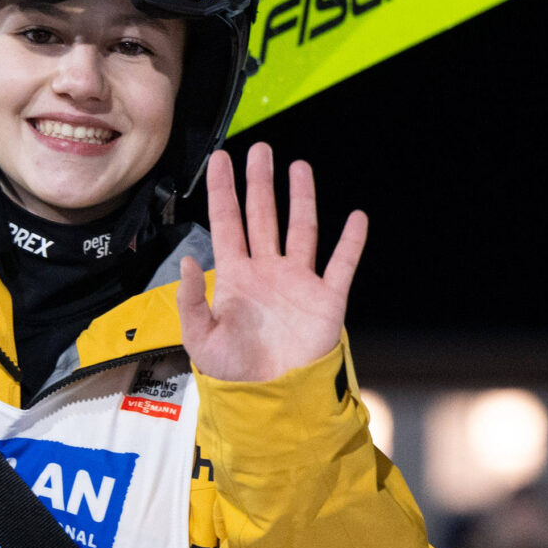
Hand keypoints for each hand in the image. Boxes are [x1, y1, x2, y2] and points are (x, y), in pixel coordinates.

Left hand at [179, 143, 366, 383]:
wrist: (274, 396)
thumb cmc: (235, 372)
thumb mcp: (200, 339)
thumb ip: (192, 300)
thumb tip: (191, 260)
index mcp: (236, 277)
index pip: (228, 223)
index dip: (223, 191)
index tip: (221, 160)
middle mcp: (268, 271)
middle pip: (264, 216)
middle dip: (261, 183)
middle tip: (261, 151)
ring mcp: (299, 282)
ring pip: (302, 230)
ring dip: (301, 199)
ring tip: (299, 167)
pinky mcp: (326, 298)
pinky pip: (341, 264)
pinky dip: (351, 242)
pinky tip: (356, 218)